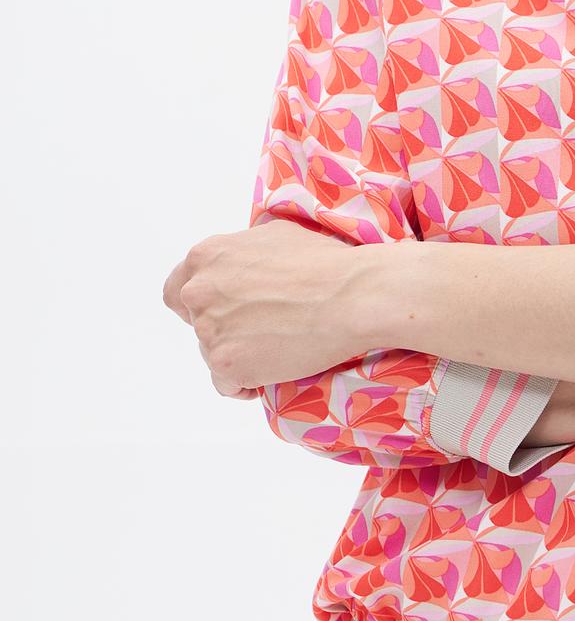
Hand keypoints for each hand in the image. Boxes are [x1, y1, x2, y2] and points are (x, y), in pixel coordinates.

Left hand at [162, 218, 374, 396]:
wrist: (352, 296)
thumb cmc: (324, 263)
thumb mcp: (273, 236)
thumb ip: (240, 254)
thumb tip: (241, 265)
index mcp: (205, 257)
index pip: (177, 290)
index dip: (201, 304)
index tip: (223, 311)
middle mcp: (198, 292)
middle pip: (196, 324)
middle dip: (225, 328)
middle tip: (261, 330)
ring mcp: (209, 330)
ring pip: (212, 354)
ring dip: (239, 354)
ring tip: (278, 347)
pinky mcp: (226, 365)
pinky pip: (226, 384)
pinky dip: (246, 383)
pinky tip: (273, 369)